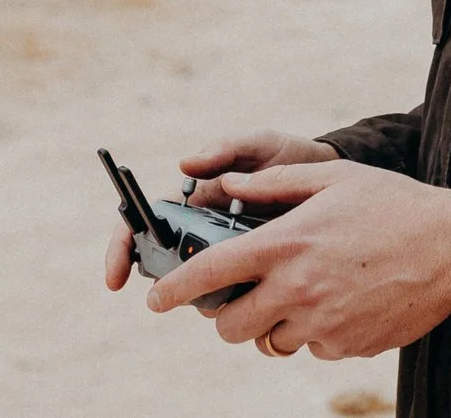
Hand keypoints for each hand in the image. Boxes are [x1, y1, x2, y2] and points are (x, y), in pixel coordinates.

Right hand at [103, 130, 339, 291]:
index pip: (145, 226)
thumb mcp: (258, 146)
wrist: (334, 180)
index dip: (123, 250)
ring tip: (230, 291)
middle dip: (169, 283)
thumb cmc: (289, 157)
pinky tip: (257, 302)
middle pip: (167, 267)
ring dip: (204, 297)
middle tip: (186, 290)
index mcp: (194, 201)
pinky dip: (239, 305)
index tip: (117, 278)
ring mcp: (229, 257)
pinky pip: (236, 297)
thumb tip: (184, 162)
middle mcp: (204, 232)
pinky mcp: (256, 275)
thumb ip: (224, 150)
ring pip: (199, 289)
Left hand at [145, 160, 450, 359]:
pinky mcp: (344, 346)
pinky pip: (310, 347)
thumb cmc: (395, 204)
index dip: (173, 290)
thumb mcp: (334, 178)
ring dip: (271, 324)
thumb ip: (275, 183)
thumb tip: (227, 183)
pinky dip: (313, 331)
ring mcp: (321, 322)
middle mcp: (297, 288)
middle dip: (222, 317)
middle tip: (237, 300)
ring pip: (268, 342)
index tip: (156, 299)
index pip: (209, 273)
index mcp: (287, 244)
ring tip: (299, 295)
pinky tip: (339, 301)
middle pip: (228, 325)